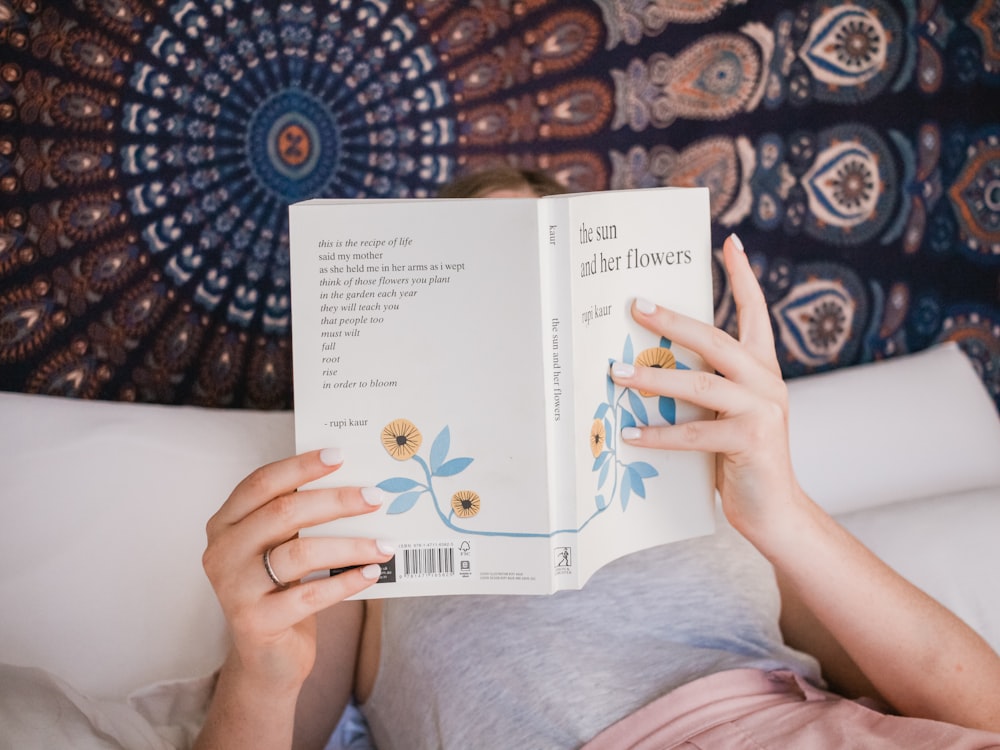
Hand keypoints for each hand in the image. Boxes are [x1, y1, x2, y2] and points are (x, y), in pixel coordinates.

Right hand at [201, 448, 393, 691]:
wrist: (267, 659)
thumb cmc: (281, 590)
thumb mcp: (281, 548)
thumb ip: (298, 518)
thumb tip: (354, 483)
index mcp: (225, 523)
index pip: (261, 482)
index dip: (301, 466)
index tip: (340, 455)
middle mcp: (222, 551)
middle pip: (284, 512)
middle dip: (336, 501)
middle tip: (375, 497)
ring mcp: (235, 588)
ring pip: (301, 553)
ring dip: (351, 545)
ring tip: (385, 544)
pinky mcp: (255, 622)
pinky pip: (311, 595)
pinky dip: (346, 582)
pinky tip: (372, 573)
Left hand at [609, 234, 803, 538]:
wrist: (773, 508)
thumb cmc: (737, 455)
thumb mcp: (723, 411)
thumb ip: (703, 385)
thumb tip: (645, 363)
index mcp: (761, 367)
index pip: (755, 312)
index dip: (743, 276)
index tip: (730, 242)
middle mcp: (766, 380)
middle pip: (716, 339)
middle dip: (673, 320)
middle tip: (636, 305)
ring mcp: (762, 409)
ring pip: (701, 383)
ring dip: (653, 378)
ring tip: (616, 373)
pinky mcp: (751, 440)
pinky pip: (694, 432)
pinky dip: (658, 433)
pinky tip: (630, 433)